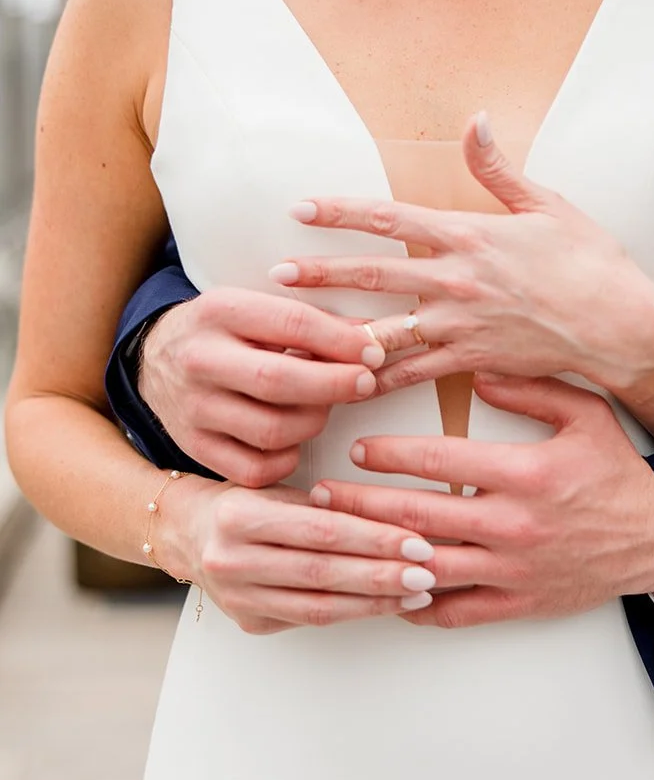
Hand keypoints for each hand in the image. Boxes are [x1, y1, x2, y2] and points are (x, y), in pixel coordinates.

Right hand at [138, 289, 385, 486]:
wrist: (154, 360)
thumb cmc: (225, 332)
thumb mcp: (256, 309)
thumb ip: (311, 322)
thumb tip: (370, 339)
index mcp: (219, 311)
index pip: (291, 324)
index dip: (341, 341)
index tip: (372, 352)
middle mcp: (200, 359)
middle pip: (279, 381)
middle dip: (334, 385)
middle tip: (364, 383)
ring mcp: (193, 408)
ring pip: (271, 430)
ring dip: (313, 422)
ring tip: (324, 408)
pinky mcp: (193, 446)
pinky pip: (254, 469)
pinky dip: (286, 460)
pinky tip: (295, 441)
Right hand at [171, 475, 439, 635]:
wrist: (186, 533)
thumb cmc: (244, 503)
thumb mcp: (276, 489)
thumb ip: (325, 506)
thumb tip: (395, 519)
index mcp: (239, 517)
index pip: (321, 531)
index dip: (373, 538)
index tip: (417, 541)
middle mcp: (231, 561)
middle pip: (323, 573)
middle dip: (382, 574)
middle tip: (429, 573)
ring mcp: (237, 598)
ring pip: (319, 606)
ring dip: (374, 602)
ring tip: (417, 594)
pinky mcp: (248, 622)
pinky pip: (310, 620)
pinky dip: (352, 612)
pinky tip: (384, 605)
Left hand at [269, 113, 653, 397]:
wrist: (619, 326)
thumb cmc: (590, 262)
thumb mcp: (547, 204)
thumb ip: (498, 168)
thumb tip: (475, 120)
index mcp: (469, 235)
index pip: (390, 217)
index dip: (341, 211)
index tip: (302, 208)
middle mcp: (456, 280)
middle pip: (372, 273)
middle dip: (320, 272)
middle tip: (274, 272)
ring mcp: (459, 325)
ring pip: (382, 327)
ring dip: (335, 329)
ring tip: (294, 332)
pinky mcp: (469, 360)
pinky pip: (411, 374)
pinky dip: (375, 378)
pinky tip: (342, 383)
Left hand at [309, 373, 653, 629]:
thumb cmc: (619, 473)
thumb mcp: (587, 414)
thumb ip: (533, 387)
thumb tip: (479, 368)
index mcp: (526, 473)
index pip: (441, 460)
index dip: (391, 454)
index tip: (358, 448)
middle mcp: (513, 525)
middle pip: (416, 516)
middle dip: (360, 505)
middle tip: (319, 495)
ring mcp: (512, 571)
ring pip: (424, 566)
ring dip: (374, 555)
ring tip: (336, 542)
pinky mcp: (517, 604)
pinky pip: (453, 612)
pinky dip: (413, 605)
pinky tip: (383, 591)